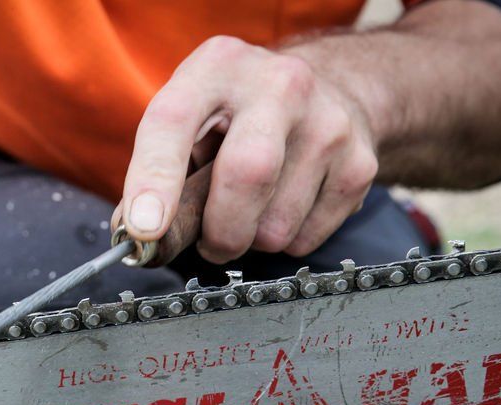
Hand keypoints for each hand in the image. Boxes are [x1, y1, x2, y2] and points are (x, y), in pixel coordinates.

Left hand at [120, 36, 378, 262]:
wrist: (331, 92)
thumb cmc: (239, 116)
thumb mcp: (192, 120)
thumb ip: (158, 172)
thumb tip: (141, 235)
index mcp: (218, 67)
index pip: (174, 121)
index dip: (155, 180)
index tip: (144, 229)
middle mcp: (279, 85)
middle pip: (247, 173)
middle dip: (220, 230)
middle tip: (211, 242)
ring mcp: (328, 122)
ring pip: (276, 223)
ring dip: (251, 240)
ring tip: (249, 212)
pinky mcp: (359, 162)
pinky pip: (306, 236)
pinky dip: (284, 241)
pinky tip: (283, 208)